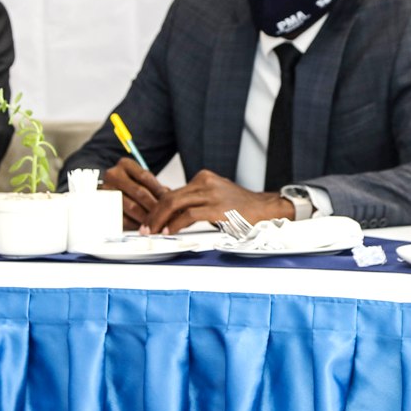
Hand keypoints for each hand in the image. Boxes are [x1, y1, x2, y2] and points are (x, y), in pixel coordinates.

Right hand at [102, 156, 170, 229]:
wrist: (109, 191)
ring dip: (147, 217)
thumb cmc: (129, 185)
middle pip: (139, 192)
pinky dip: (136, 224)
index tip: (170, 201)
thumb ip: (155, 187)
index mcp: (125, 164)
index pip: (145, 177)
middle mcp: (113, 175)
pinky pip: (123, 218)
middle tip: (167, 215)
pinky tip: (145, 226)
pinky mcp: (104, 207)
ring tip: (159, 222)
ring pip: (132, 207)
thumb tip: (171, 199)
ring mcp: (106, 191)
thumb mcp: (141, 180)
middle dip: (155, 206)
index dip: (159, 190)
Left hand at [143, 169, 293, 235]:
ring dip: (160, 219)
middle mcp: (205, 182)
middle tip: (145, 228)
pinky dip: (175, 224)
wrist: (265, 209)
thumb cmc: (240, 207)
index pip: (172, 191)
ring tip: (152, 232)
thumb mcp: (215, 196)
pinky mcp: (217, 208)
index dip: (156, 207)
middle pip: (169, 196)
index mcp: (203, 178)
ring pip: (175, 203)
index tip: (148, 220)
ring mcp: (211, 194)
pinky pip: (189, 215)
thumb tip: (170, 212)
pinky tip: (169, 231)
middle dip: (153, 214)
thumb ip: (195, 201)